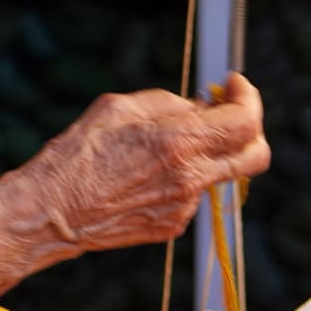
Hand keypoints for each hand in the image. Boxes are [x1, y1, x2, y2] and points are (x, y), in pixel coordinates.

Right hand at [0, 73, 268, 310]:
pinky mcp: (174, 226)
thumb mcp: (123, 106)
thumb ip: (173, 103)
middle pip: (256, 155)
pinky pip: (195, 194)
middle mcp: (191, 178)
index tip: (232, 84)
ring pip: (222, 173)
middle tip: (227, 113)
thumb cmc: (80, 151)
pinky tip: (147, 174)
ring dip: (208, 153)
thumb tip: (205, 106)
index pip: (246, 121)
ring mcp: (185, 207)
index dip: (247, 97)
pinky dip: (184, 177)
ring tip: (163, 146)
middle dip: (251, 129)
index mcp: (181, 142)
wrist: (53, 210)